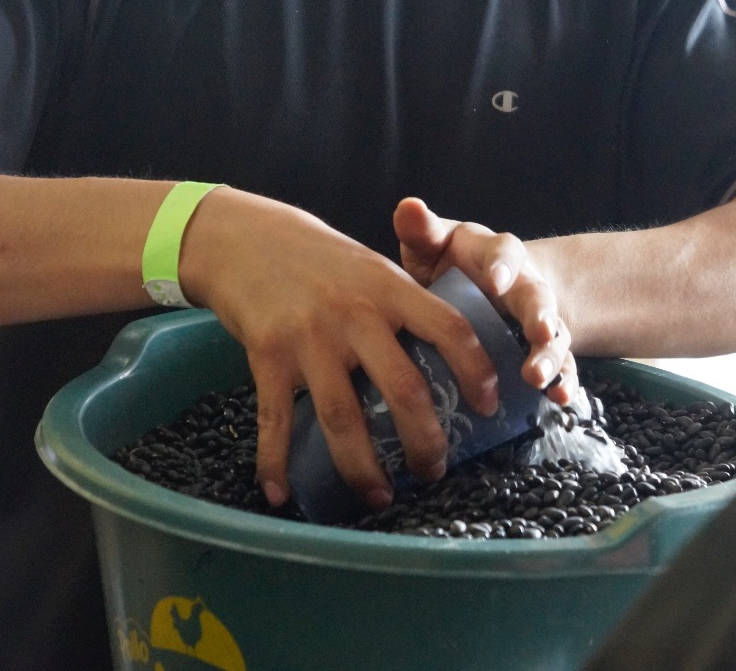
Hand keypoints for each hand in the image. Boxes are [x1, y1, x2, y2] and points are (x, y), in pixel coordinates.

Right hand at [178, 189, 500, 509]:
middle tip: (432, 472)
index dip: (475, 370)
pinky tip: (281, 492)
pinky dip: (276, 462)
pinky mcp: (268, 355)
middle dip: (424, 441)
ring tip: (379, 498)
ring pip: (343, 418)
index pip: (449, 328)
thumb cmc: (321, 259)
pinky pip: (276, 420)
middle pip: (403, 389)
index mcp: (391, 289)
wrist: (247, 238)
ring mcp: (310, 337)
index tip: (489, 406)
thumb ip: (406, 308)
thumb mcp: (372, 268)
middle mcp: (355, 314)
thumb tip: (449, 363)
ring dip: (362, 468)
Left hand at [392, 197, 576, 405]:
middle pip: (539, 297)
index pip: (505, 253)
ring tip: (538, 378)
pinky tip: (560, 399)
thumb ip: (422, 231)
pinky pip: (562, 366)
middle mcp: (526, 285)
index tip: (494, 282)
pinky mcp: (544, 351)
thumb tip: (407, 206)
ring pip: (554, 336)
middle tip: (539, 332)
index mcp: (497, 254)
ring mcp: (539, 320)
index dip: (503, 267)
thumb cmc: (451, 263)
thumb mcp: (434, 245)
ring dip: (551, 356)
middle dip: (541, 316)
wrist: (484, 288)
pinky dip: (564, 382)